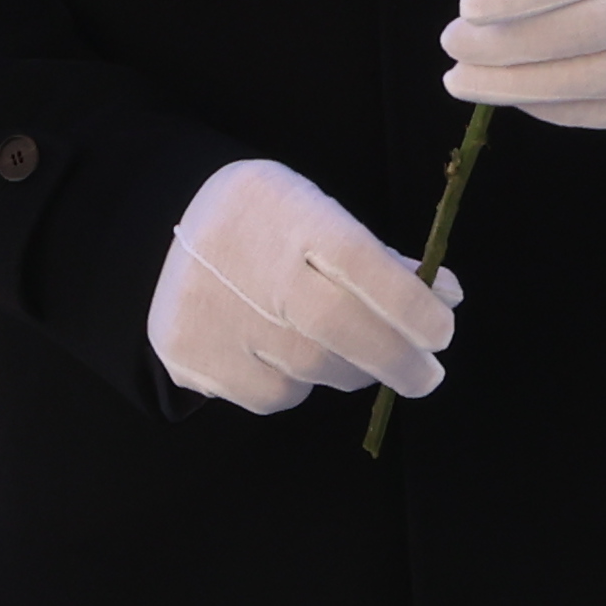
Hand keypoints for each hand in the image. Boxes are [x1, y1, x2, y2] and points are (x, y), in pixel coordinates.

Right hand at [148, 154, 462, 414]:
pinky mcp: (194, 359)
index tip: (442, 332)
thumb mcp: (316, 214)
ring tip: (349, 350)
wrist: (161, 240)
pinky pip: (274, 393)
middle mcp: (244, 264)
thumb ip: (378, 257)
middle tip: (427, 376)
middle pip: (336, 326)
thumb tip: (445, 298)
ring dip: (348, 368)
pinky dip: (299, 383)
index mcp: (283, 211)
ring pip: (311, 368)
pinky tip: (284, 352)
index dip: (408, 302)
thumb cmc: (264, 226)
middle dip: (395, 357)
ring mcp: (214, 316)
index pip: (357, 259)